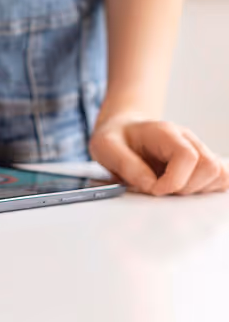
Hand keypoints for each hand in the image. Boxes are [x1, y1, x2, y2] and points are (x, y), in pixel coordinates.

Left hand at [90, 113, 228, 195]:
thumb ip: (125, 164)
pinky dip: (207, 190)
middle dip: (185, 188)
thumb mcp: (105, 146)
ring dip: (196, 190)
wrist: (123, 130)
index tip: (154, 189)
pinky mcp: (202, 164)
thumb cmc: (116, 138)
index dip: (174, 180)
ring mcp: (198, 151)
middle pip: (209, 167)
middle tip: (160, 189)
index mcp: (165, 132)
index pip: (187, 156)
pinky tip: (183, 189)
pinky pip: (221, 179)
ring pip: (219, 175)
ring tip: (170, 189)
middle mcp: (188, 140)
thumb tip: (151, 185)